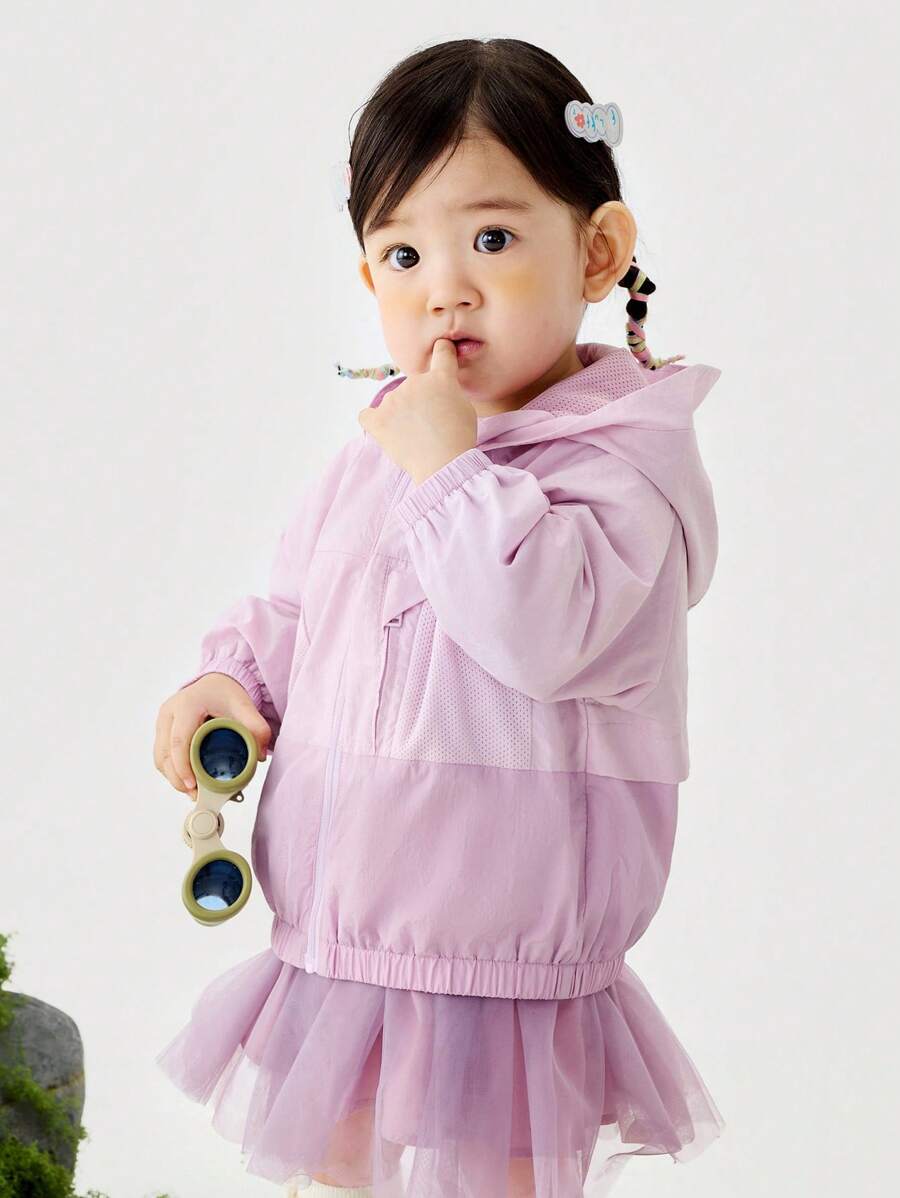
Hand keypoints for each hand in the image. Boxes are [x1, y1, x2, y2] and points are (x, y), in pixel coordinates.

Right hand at [153, 674, 272, 796]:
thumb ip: (256, 727)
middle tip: (196, 795)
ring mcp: (163, 722)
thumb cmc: (226, 693)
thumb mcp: (244, 706)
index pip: (178, 740)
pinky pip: (162, 756)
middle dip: (178, 778)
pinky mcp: (162, 731)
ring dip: (173, 777)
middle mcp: (169, 713)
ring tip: (193, 792)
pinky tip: (187, 782)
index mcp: (186, 705)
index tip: (193, 785)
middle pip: (165, 753)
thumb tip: (259, 756)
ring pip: (161, 757)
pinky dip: (172, 771)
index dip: (182, 766)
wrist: (215, 683)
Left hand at [358, 338, 477, 484]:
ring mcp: (393, 400)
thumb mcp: (465, 408)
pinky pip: (367, 415)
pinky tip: (385, 431)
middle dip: (420, 401)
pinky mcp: (378, 419)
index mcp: (440, 378)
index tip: (442, 353)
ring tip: (414, 437)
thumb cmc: (459, 439)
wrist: (444, 463)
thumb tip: (438, 394)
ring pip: (394, 403)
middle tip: (430, 425)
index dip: (443, 352)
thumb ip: (449, 393)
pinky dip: (374, 421)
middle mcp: (415, 382)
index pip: (441, 352)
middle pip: (415, 386)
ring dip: (400, 415)